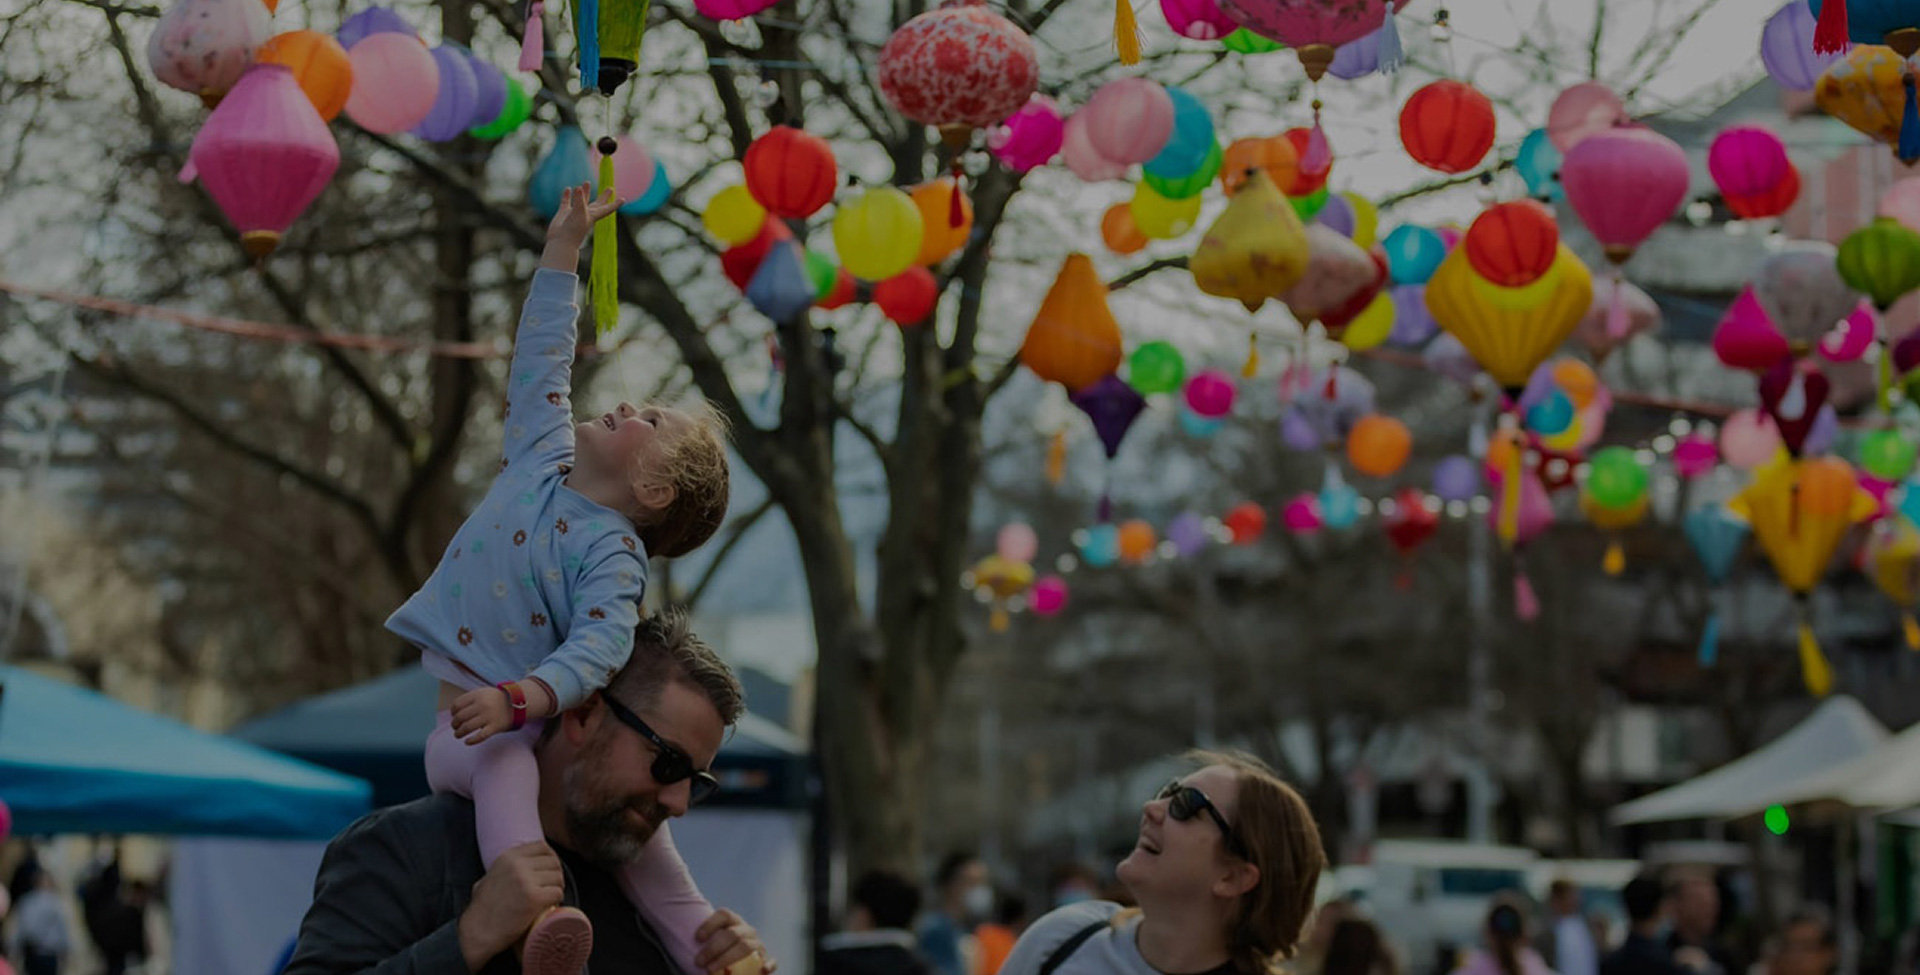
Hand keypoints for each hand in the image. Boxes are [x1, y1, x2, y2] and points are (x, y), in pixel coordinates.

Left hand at [450, 686, 513, 744]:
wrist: (518, 703)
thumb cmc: (496, 699)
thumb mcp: (483, 693)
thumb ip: (469, 699)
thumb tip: (454, 712)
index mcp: (477, 695)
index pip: (457, 705)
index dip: (453, 712)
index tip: (454, 716)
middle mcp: (482, 705)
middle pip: (460, 717)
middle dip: (455, 724)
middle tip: (455, 727)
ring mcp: (489, 716)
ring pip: (467, 727)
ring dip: (459, 733)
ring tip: (458, 735)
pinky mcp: (495, 727)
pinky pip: (480, 736)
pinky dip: (471, 741)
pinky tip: (467, 742)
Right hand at [457, 841, 564, 970]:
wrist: (478, 931)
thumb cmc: (483, 908)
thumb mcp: (491, 876)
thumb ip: (507, 867)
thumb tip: (525, 862)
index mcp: (508, 856)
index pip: (542, 847)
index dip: (550, 859)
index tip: (550, 871)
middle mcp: (518, 865)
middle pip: (553, 862)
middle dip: (556, 875)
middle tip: (551, 888)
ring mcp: (526, 880)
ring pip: (558, 877)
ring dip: (557, 888)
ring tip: (549, 898)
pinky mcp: (534, 898)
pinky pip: (558, 893)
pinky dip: (556, 900)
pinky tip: (548, 906)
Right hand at [545, 182, 619, 253]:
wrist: (561, 242)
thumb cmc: (573, 230)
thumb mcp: (578, 213)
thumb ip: (579, 200)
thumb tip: (579, 188)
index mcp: (593, 216)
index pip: (607, 209)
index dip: (615, 204)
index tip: (623, 199)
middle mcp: (585, 215)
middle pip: (597, 204)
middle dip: (604, 196)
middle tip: (611, 188)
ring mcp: (574, 214)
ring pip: (581, 201)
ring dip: (585, 192)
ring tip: (586, 182)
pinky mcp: (564, 214)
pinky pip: (566, 202)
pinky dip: (567, 195)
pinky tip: (568, 189)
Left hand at [694, 908, 776, 974]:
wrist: (734, 961)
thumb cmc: (715, 952)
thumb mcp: (710, 943)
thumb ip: (703, 943)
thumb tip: (688, 945)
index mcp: (733, 921)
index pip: (724, 915)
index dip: (710, 924)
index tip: (697, 938)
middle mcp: (747, 930)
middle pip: (732, 934)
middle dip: (713, 948)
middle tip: (698, 962)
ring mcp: (758, 944)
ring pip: (745, 947)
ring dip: (726, 959)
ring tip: (710, 970)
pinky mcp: (765, 960)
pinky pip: (771, 961)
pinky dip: (769, 965)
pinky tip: (762, 971)